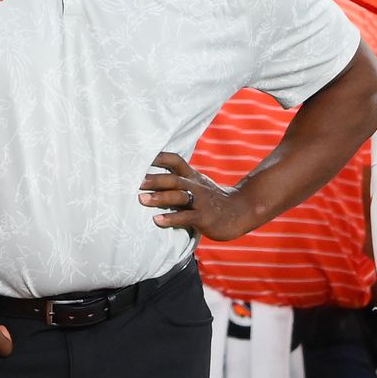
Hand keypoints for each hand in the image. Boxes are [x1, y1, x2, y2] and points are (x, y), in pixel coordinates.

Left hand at [139, 151, 256, 240]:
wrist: (241, 211)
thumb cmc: (213, 199)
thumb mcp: (198, 184)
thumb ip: (179, 181)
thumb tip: (151, 179)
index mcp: (192, 177)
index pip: (175, 161)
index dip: (159, 157)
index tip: (139, 156)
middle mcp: (195, 186)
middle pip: (174, 179)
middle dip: (154, 179)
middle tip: (135, 181)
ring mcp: (200, 201)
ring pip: (178, 196)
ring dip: (159, 197)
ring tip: (142, 199)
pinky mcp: (204, 217)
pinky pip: (186, 217)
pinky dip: (171, 218)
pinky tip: (157, 220)